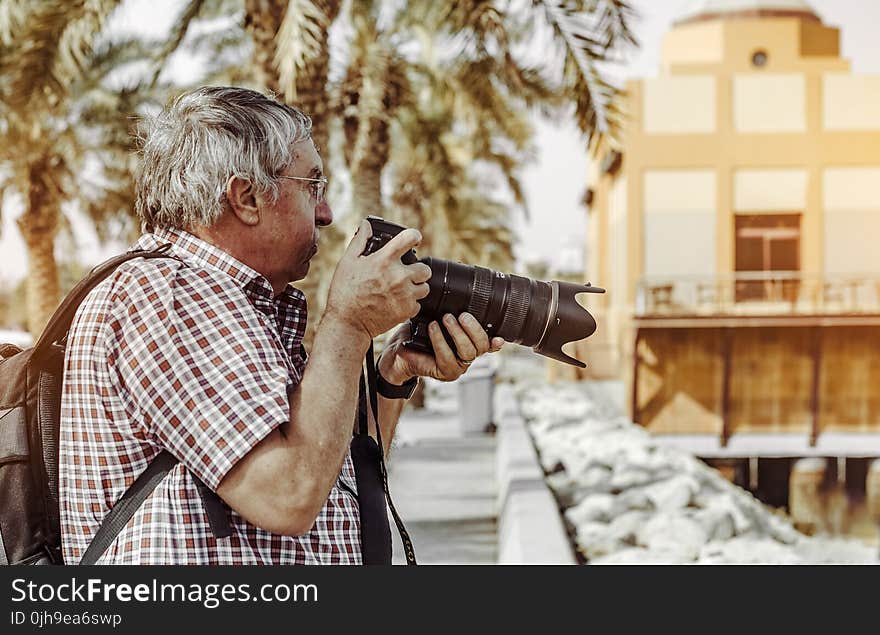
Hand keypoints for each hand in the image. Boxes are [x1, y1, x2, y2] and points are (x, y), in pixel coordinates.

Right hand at [324, 219, 432, 338]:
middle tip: (406, 274)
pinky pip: (418, 304)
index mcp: (385, 260)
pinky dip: (410, 304)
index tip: (414, 240)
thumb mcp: (347, 262)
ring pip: (424, 287)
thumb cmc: (344, 292)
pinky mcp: (407, 311)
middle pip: (425, 268)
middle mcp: (399, 276)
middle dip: (417, 270)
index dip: (414, 236)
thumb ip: (359, 240)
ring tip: (402, 290)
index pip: (410, 237)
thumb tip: (366, 225)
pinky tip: (397, 303)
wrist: (348, 323)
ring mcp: (405, 294)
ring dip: (416, 287)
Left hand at [378, 313, 503, 383]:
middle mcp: (466, 357)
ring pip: (468, 352)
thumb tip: (455, 290)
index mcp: (468, 344)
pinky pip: (447, 358)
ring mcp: (457, 366)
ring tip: (445, 319)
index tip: (500, 337)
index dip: (496, 342)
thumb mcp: (434, 319)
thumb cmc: (417, 335)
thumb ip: (449, 313)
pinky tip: (432, 328)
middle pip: (481, 346)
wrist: (397, 354)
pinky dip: (440, 341)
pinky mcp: (444, 373)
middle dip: (473, 328)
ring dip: (458, 333)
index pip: (488, 344)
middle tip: (462, 315)